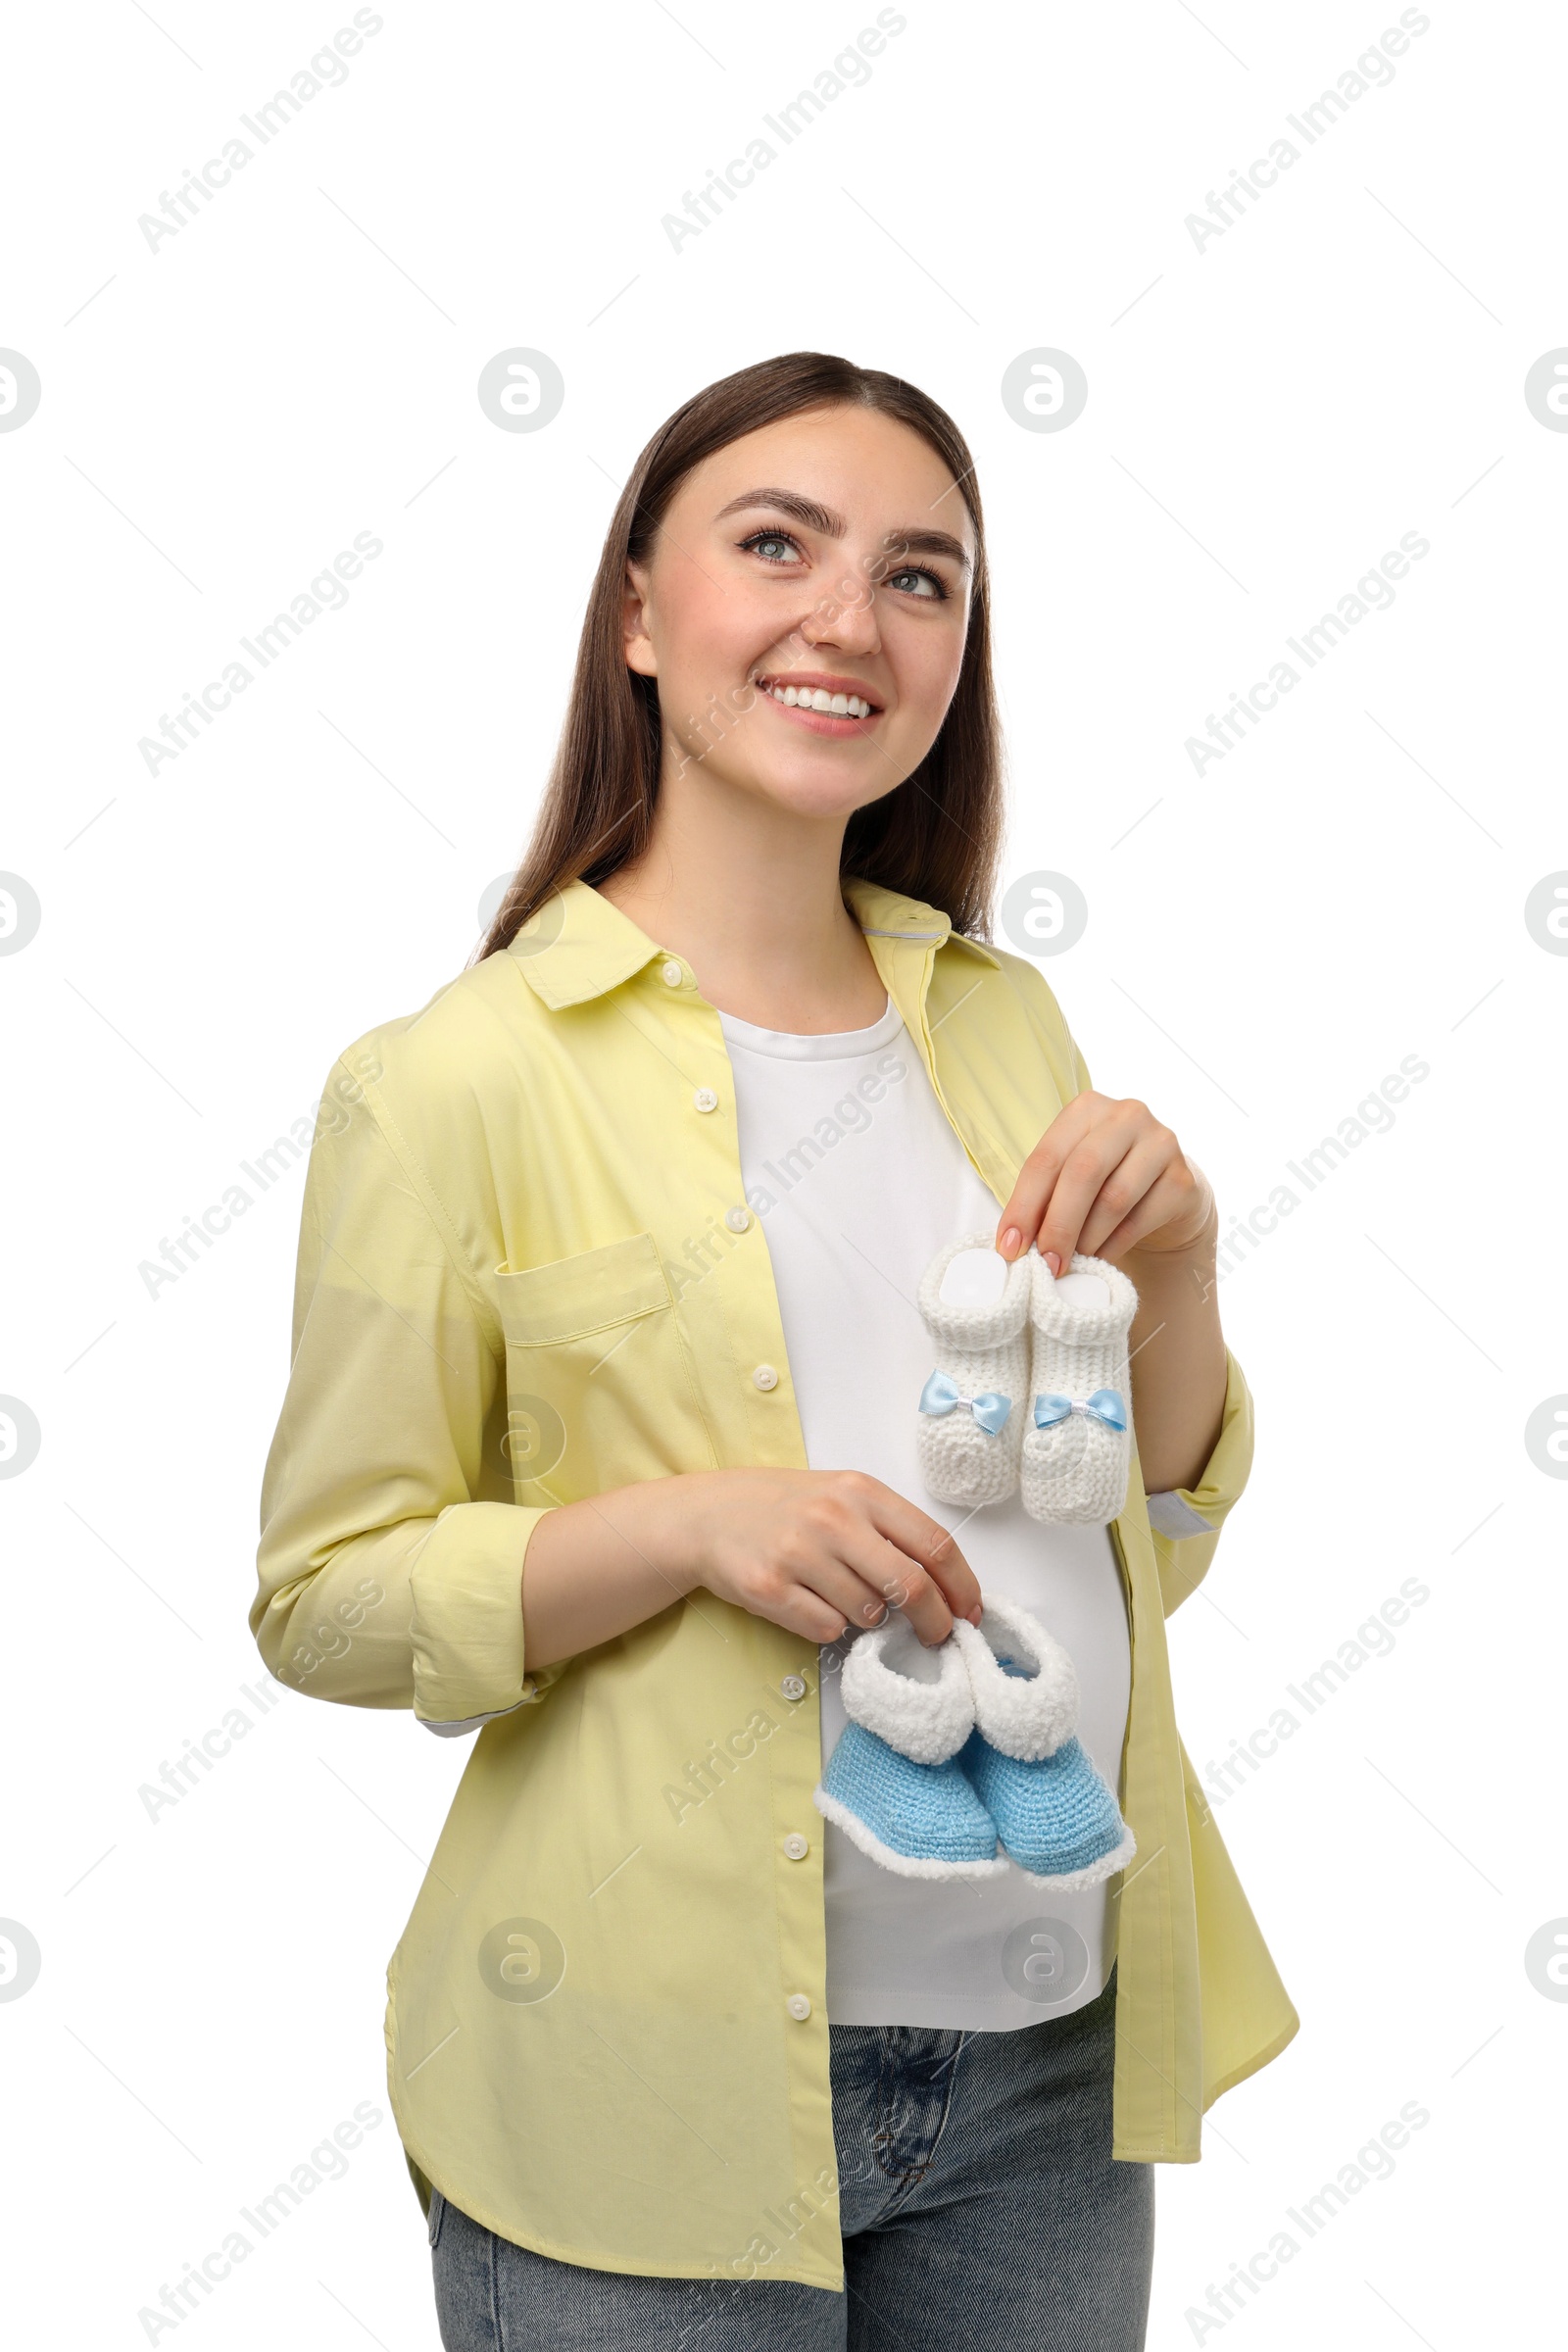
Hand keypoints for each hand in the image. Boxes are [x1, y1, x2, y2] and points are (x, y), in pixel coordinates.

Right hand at [662, 1467, 982, 1647]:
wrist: (708, 1515)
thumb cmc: (786, 1508)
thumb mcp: (842, 1497)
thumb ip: (889, 1530)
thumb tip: (945, 1586)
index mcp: (861, 1492)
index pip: (934, 1543)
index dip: (963, 1585)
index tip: (971, 1612)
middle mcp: (833, 1519)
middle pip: (912, 1585)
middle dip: (935, 1622)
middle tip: (937, 1637)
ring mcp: (800, 1553)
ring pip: (869, 1612)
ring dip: (869, 1618)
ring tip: (845, 1597)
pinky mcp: (770, 1587)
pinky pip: (827, 1628)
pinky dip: (830, 1627)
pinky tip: (812, 1603)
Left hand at [994, 1091, 1216, 1273]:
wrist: (1166, 1195)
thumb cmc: (1105, 1183)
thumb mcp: (1072, 1177)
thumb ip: (1045, 1197)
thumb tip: (1015, 1242)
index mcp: (1086, 1108)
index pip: (1047, 1158)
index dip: (1023, 1205)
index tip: (1009, 1246)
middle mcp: (1126, 1116)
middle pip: (1082, 1173)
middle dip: (1057, 1225)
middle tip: (1045, 1263)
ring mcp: (1161, 1144)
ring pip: (1113, 1199)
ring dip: (1086, 1239)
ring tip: (1071, 1263)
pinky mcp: (1183, 1179)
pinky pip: (1140, 1220)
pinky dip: (1113, 1246)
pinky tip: (1099, 1259)